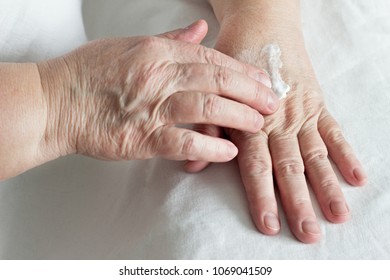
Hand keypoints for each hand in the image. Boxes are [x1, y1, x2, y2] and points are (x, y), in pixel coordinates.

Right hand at [37, 20, 277, 163]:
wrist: (56, 102)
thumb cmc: (90, 74)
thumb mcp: (130, 45)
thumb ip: (172, 39)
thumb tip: (202, 29)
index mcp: (157, 51)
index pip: (211, 58)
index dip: (242, 70)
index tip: (262, 80)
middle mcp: (158, 74)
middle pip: (217, 80)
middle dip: (251, 92)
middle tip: (272, 103)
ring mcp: (151, 106)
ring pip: (207, 106)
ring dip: (238, 117)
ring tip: (259, 126)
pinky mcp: (142, 137)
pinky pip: (185, 140)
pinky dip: (210, 146)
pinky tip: (228, 151)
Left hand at [186, 22, 366, 242]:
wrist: (261, 26)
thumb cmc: (233, 58)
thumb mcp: (212, 89)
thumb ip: (208, 127)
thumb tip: (195, 165)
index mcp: (250, 121)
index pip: (257, 167)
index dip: (263, 197)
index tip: (270, 224)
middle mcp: (278, 122)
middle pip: (289, 168)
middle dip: (299, 203)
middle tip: (308, 233)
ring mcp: (301, 114)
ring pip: (315, 155)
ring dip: (327, 187)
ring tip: (338, 215)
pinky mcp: (317, 104)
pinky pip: (334, 132)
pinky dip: (346, 154)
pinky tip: (357, 177)